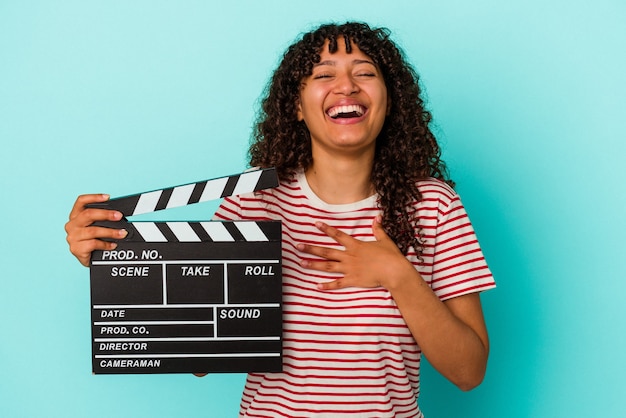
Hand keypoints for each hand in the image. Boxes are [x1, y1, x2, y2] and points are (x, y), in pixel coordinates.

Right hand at [64, 194, 127, 265]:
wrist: (89, 259)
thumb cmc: (93, 240)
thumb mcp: (96, 226)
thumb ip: (102, 219)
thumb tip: (117, 214)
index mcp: (76, 216)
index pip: (81, 202)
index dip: (94, 197)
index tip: (107, 197)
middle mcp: (72, 225)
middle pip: (88, 214)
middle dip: (106, 214)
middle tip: (119, 216)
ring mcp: (72, 237)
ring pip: (93, 231)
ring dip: (110, 232)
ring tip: (121, 234)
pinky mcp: (76, 249)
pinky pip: (93, 244)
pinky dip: (105, 244)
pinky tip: (112, 245)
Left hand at [297, 216, 416, 289]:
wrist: (394, 271)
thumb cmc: (390, 256)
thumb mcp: (384, 240)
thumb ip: (378, 229)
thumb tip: (377, 217)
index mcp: (356, 246)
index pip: (338, 235)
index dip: (326, 229)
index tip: (315, 224)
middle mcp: (349, 256)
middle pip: (326, 251)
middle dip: (311, 248)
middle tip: (298, 246)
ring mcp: (349, 268)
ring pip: (327, 266)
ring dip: (314, 265)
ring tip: (302, 263)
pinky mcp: (352, 280)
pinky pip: (337, 283)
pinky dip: (327, 285)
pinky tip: (317, 286)